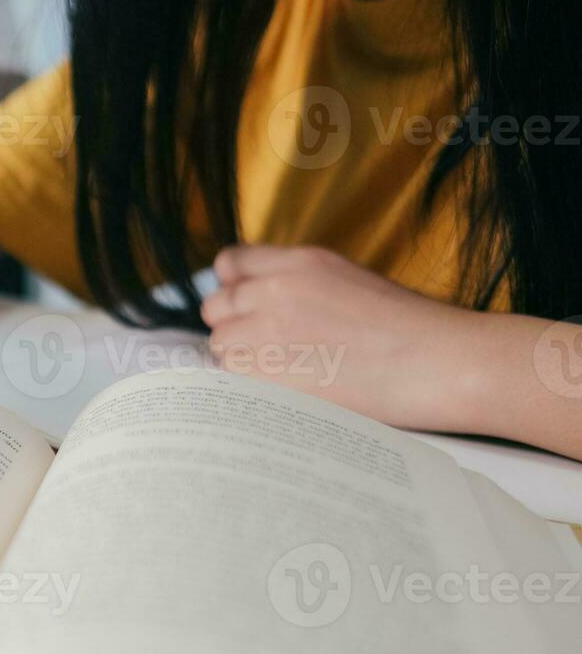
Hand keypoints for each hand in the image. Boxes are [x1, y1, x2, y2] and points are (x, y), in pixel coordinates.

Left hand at [200, 245, 493, 431]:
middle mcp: (274, 290)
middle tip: (265, 346)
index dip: (233, 286)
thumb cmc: (408, 328)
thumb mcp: (347, 281)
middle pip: (216, 307)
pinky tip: (286, 391)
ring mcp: (267, 332)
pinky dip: (251, 387)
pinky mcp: (268, 374)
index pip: (229, 263)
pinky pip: (233, 379)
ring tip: (285, 372)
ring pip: (221, 346)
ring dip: (241, 360)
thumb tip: (257, 298)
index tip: (243, 304)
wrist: (438, 362)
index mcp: (298, 262)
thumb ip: (296, 283)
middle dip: (233, 325)